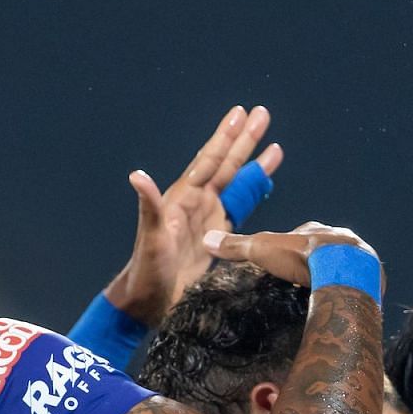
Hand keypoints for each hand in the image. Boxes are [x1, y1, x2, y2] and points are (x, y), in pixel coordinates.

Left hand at [109, 106, 282, 324]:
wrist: (150, 300)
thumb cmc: (146, 269)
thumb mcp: (150, 237)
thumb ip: (149, 206)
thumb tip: (138, 176)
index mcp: (183, 198)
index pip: (210, 161)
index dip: (225, 138)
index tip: (241, 114)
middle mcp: (197, 203)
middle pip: (226, 164)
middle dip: (244, 140)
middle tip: (262, 114)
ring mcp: (209, 218)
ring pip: (236, 183)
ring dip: (253, 163)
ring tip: (274, 145)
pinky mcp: (218, 236)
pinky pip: (239, 207)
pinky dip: (253, 192)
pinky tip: (264, 182)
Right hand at [203, 221, 380, 289]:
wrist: (343, 271)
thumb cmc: (302, 257)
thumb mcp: (263, 249)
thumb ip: (237, 246)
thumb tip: (206, 239)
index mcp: (317, 230)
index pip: (301, 235)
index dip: (290, 247)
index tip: (283, 262)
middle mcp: (342, 239)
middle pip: (325, 249)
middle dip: (316, 261)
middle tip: (304, 279)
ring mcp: (360, 258)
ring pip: (345, 265)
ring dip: (336, 275)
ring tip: (324, 292)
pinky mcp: (372, 278)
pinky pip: (359, 284)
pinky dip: (350, 290)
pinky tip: (342, 301)